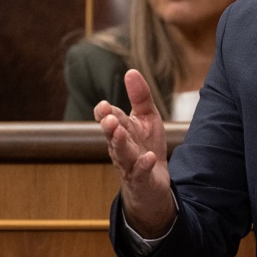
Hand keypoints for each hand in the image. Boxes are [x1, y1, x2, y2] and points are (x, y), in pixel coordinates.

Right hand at [96, 70, 176, 236]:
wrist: (152, 185)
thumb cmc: (146, 147)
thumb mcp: (147, 119)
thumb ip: (140, 97)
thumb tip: (131, 71)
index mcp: (121, 130)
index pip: (110, 118)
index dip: (106, 113)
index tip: (104, 105)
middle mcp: (121, 147)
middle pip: (112, 135)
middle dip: (108, 125)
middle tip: (106, 116)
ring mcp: (129, 164)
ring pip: (121, 153)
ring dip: (119, 142)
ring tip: (118, 131)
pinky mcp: (142, 179)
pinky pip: (141, 172)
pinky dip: (143, 165)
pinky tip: (148, 158)